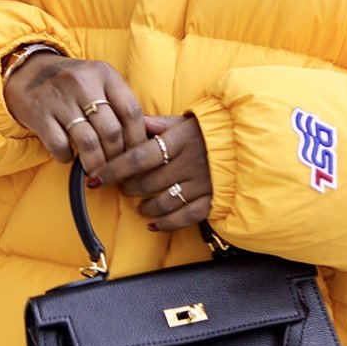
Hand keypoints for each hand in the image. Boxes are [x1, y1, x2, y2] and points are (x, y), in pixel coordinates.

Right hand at [4, 53, 146, 167]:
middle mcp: (82, 82)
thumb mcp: (98, 81)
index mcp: (104, 73)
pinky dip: (66, 158)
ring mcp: (59, 97)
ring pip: (88, 142)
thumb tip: (145, 140)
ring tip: (96, 171)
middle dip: (116, 157)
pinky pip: (60, 146)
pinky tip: (68, 157)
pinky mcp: (38, 113)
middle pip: (111, 131)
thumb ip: (118, 103)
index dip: (137, 140)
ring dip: (95, 163)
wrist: (27, 71)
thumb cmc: (72, 83)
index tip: (137, 157)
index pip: (131, 111)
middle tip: (115, 169)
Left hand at [91, 114, 212, 232]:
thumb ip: (159, 124)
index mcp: (180, 139)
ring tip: (140, 204)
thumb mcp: (187, 121)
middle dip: (128, 187)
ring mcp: (202, 183)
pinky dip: (166, 223)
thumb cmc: (215, 131)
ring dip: (145, 206)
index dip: (114, 168)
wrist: (252, 143)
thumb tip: (134, 122)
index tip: (95, 178)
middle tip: (122, 187)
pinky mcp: (214, 199)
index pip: (138, 156)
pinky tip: (153, 224)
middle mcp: (189, 162)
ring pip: (163, 201)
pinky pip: (186, 216)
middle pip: (147, 181)